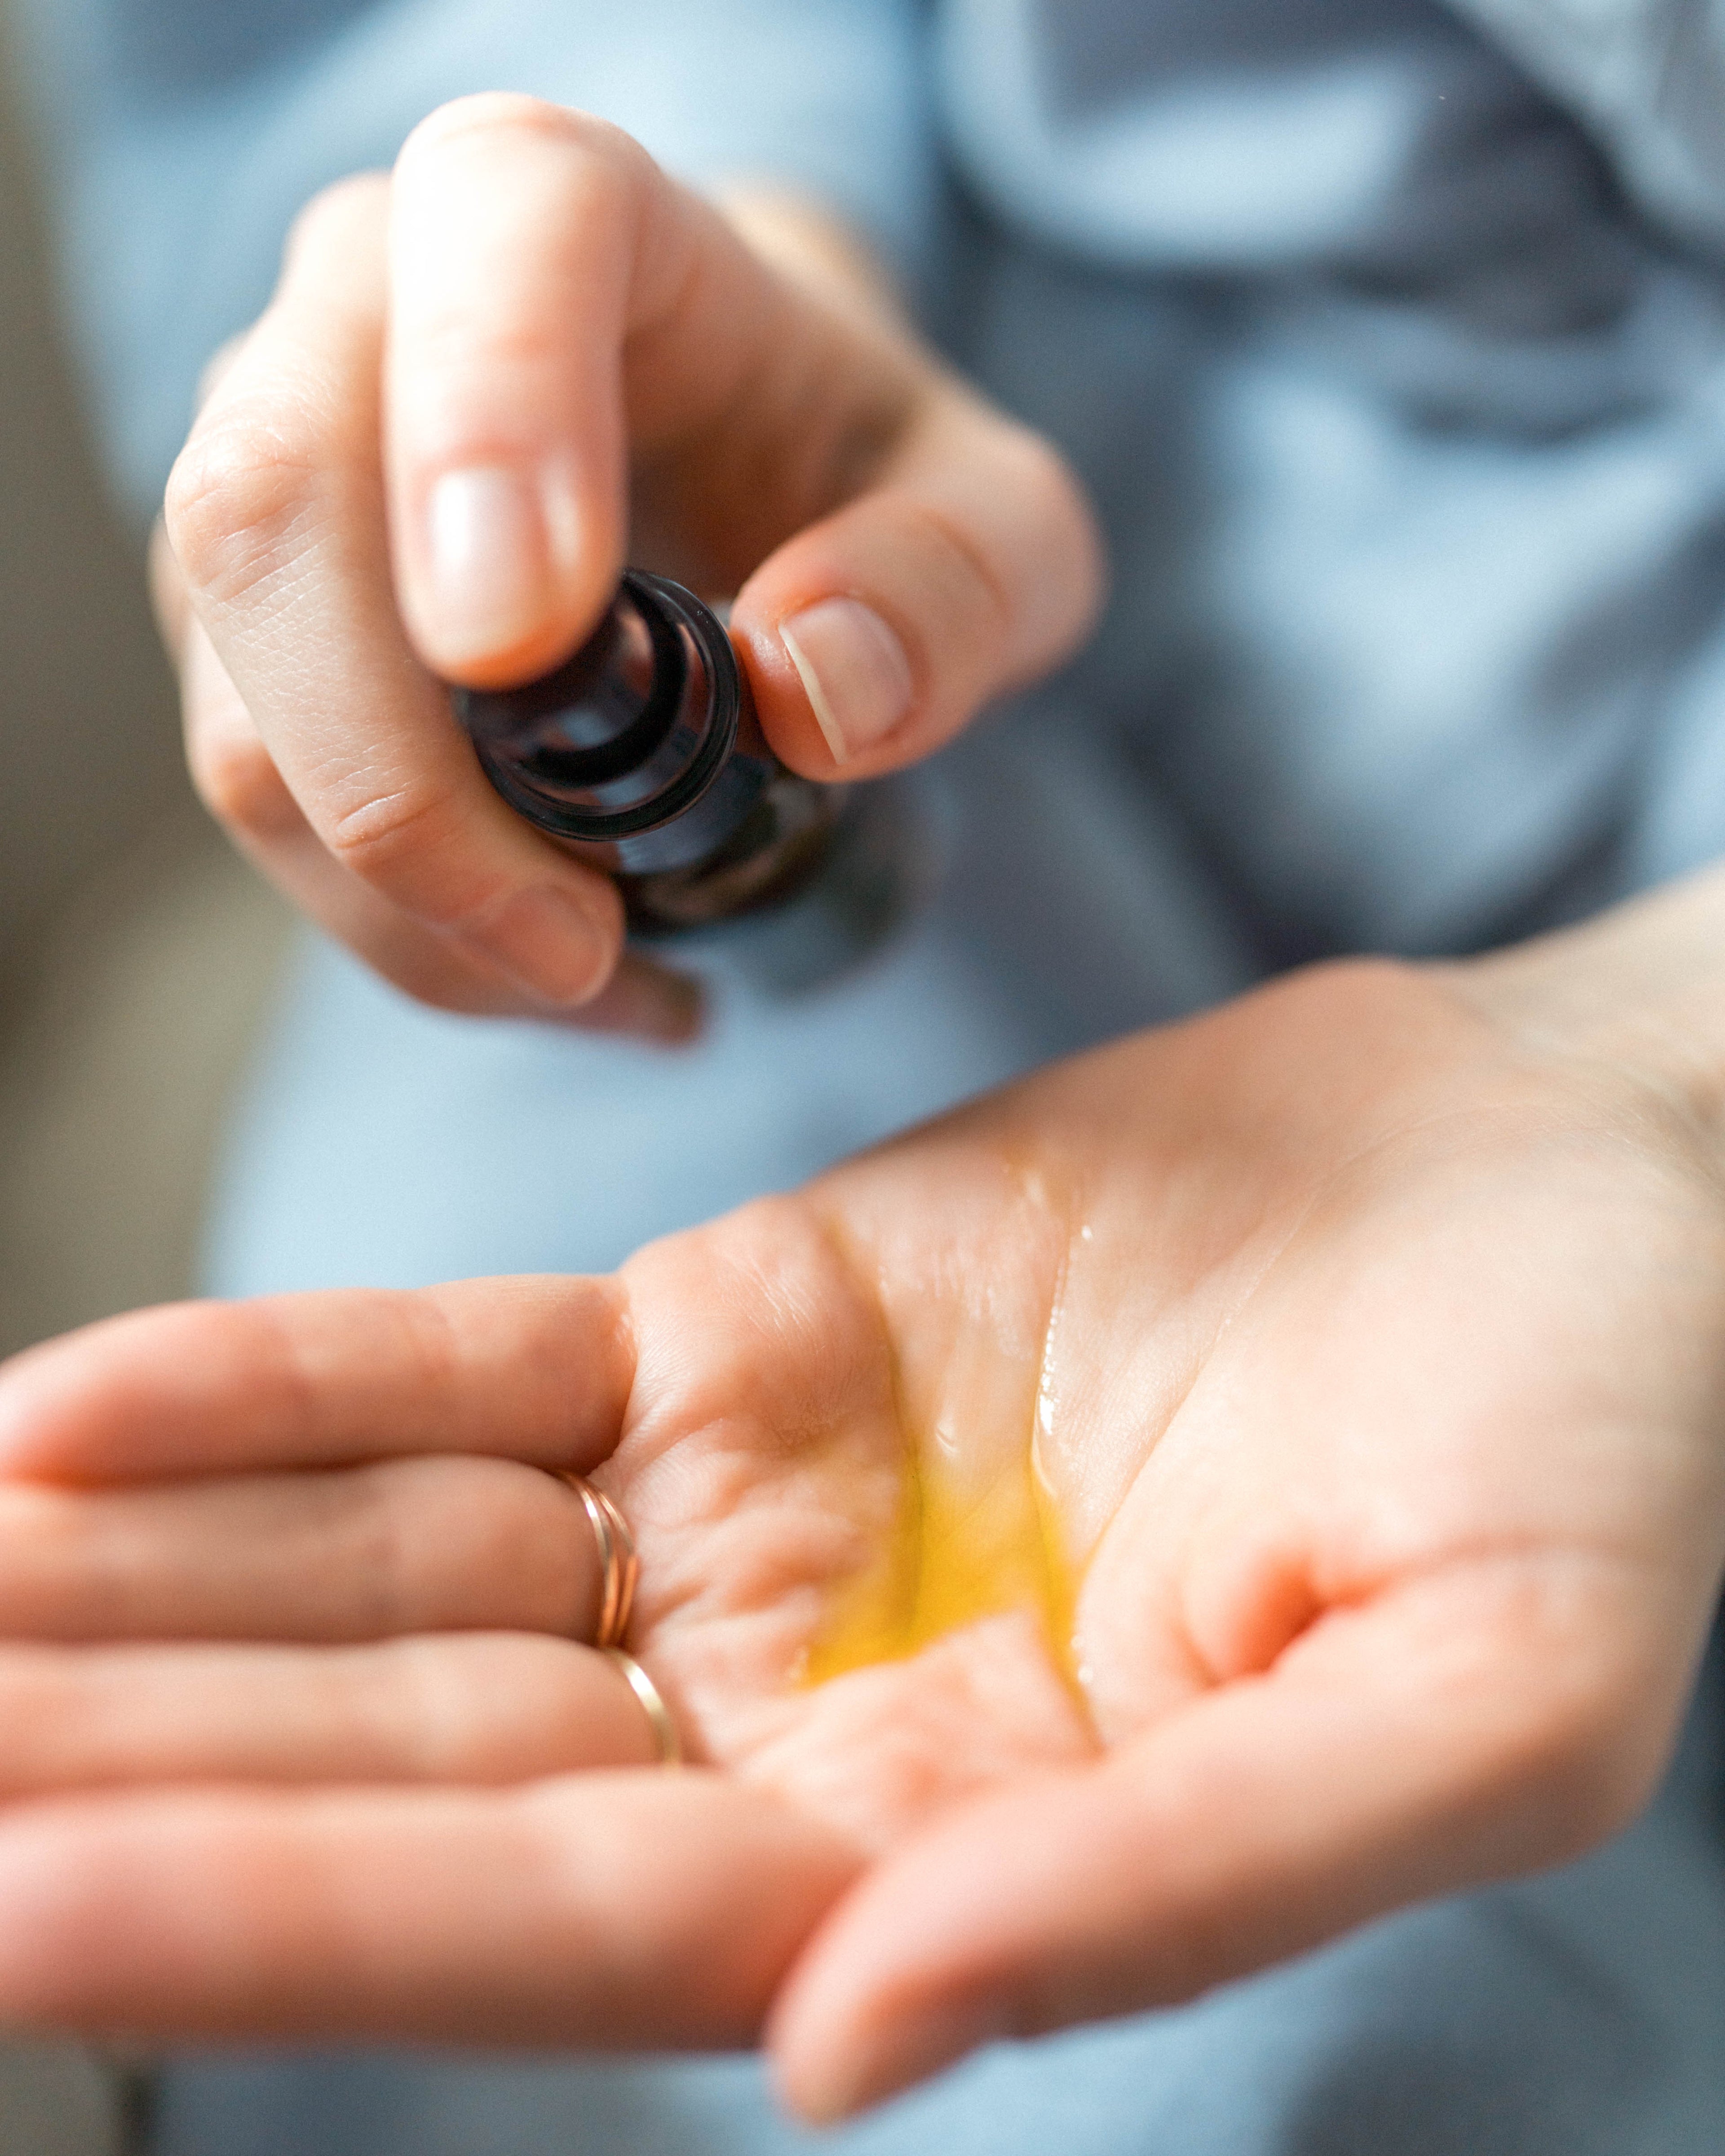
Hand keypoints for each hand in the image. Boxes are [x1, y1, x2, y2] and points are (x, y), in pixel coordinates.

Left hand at [2, 885, 1724, 2117]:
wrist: (1558, 1175)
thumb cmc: (1587, 1453)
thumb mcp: (1470, 1703)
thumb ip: (1168, 1889)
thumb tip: (857, 2047)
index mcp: (962, 1850)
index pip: (568, 1930)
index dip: (289, 1931)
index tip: (15, 1920)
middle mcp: (809, 1710)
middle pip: (412, 1766)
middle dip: (131, 1770)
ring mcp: (749, 1510)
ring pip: (384, 1582)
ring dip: (141, 1594)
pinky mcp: (735, 1329)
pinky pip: (456, 1379)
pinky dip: (268, 1394)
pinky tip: (63, 1422)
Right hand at [152, 97, 1101, 1033]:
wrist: (729, 457)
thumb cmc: (849, 467)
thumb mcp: (991, 520)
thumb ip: (956, 582)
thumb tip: (810, 688)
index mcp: (564, 212)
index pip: (494, 235)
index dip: (490, 424)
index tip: (528, 644)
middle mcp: (367, 309)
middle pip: (275, 518)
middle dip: (405, 789)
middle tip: (581, 945)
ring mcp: (268, 464)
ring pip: (243, 703)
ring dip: (406, 903)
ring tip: (601, 979)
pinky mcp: (241, 620)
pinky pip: (262, 793)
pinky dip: (395, 924)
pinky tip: (541, 963)